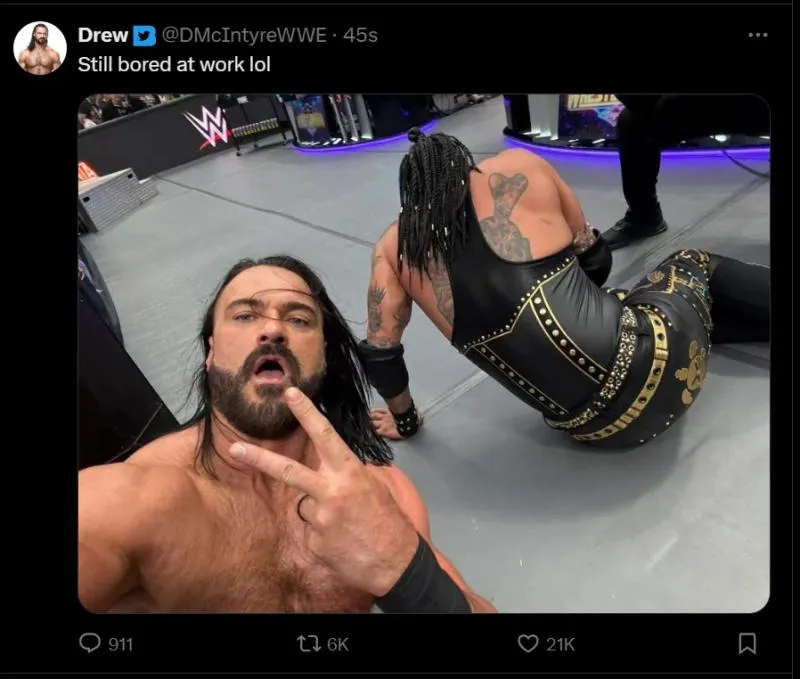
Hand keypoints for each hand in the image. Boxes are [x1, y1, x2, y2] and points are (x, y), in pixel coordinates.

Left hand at [230, 387, 419, 596]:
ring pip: (305, 506)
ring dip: (319, 513)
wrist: (397, 562)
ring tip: (345, 525)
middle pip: (288, 470)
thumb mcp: (374, 487)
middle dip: (258, 458)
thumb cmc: (389, 521)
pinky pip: (311, 531)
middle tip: (234, 448)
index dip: (306, 413)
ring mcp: (321, 518)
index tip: (289, 394)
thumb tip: (329, 469)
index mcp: (350, 472)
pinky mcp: (315, 542)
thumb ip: (347, 475)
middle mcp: (331, 491)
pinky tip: (342, 542)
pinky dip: (323, 535)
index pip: (324, 435)